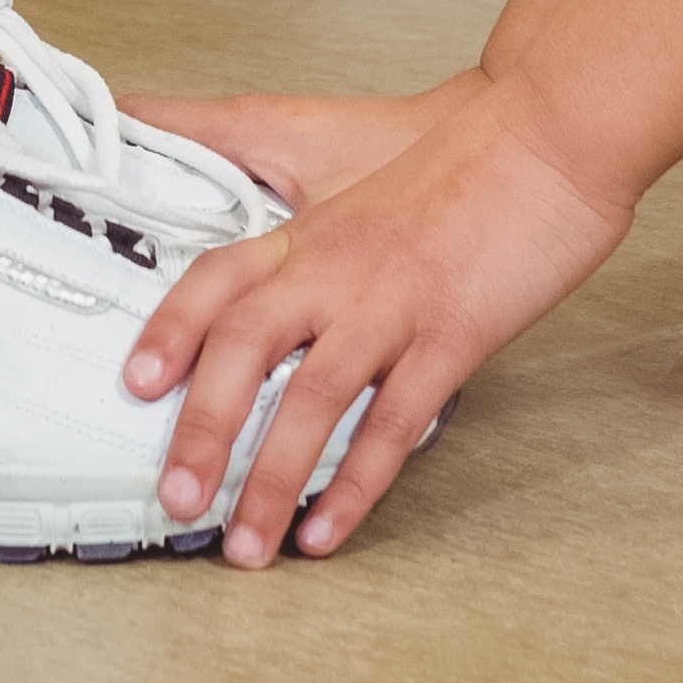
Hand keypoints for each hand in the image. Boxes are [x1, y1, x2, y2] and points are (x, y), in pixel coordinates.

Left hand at [126, 75, 632, 572]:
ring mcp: (393, 306)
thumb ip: (311, 227)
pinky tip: (327, 532)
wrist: (548, 135)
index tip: (134, 384)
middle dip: (203, 428)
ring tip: (245, 546)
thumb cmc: (465, 158)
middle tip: (175, 497)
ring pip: (314, 400)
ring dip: (271, 479)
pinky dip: (355, 486)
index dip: (170, 330)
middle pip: (246, 347)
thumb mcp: (365, 178)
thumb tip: (280, 277)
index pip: (218, 279)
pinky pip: (393, 426)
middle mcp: (337, 269)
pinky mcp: (451, 337)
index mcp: (312, 234)